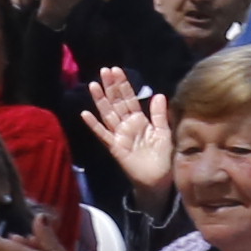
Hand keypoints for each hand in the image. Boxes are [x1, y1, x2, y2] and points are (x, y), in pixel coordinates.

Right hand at [81, 64, 179, 195]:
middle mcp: (127, 125)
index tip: (116, 70)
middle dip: (110, 86)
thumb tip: (158, 94)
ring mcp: (119, 135)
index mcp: (139, 120)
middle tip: (104, 70)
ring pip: (108, 114)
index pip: (129, 98)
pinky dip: (94, 125)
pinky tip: (85, 114)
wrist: (159, 180)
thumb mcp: (164, 133)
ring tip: (93, 85)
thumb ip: (159, 115)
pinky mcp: (115, 147)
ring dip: (100, 100)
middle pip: (116, 102)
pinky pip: (103, 134)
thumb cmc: (163, 157)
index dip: (123, 85)